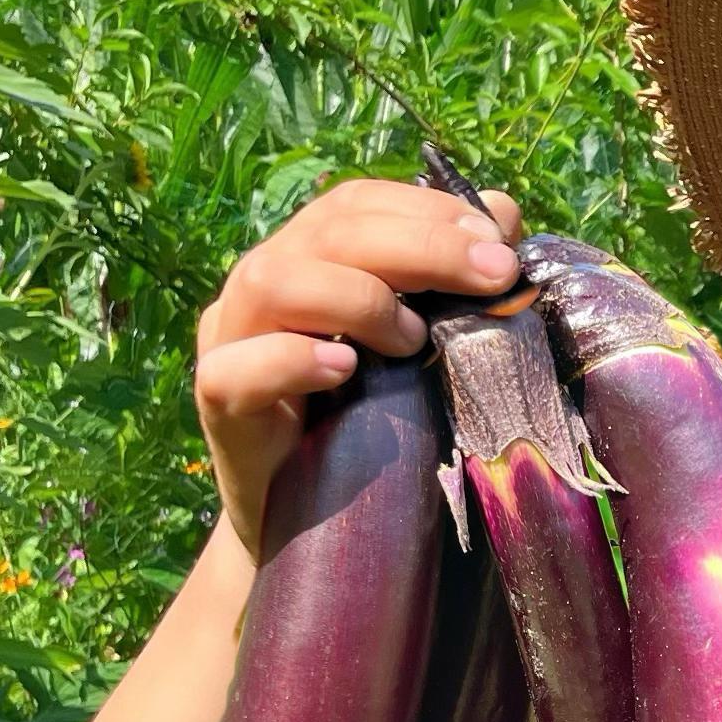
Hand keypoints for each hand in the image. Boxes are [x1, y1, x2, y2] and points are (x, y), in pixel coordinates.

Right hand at [193, 179, 523, 555]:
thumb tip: (504, 211)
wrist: (308, 518)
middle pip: (327, 232)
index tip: (499, 242)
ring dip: (358, 298)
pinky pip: (237, 368)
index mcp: (308, 256)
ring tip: (414, 340)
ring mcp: (230, 338)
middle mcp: (262, 282)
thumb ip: (453, 275)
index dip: (427, 211)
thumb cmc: (370, 418)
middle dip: (422, 245)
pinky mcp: (217, 400)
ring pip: (273, 282)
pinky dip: (292, 360)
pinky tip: (344, 369)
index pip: (355, 203)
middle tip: (494, 275)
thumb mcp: (420, 343)